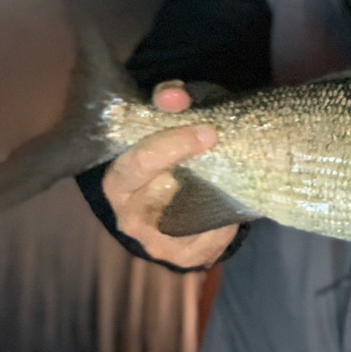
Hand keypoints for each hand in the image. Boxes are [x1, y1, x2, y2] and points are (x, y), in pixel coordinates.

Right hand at [102, 80, 238, 268]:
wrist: (171, 192)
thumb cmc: (167, 150)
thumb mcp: (166, 119)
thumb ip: (168, 101)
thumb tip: (174, 95)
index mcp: (119, 180)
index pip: (139, 163)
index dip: (173, 145)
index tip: (209, 131)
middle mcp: (130, 215)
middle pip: (159, 196)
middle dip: (199, 177)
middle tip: (222, 147)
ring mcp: (154, 241)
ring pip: (188, 226)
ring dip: (214, 205)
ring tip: (232, 183)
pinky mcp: (179, 256)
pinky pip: (207, 244)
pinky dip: (224, 226)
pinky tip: (232, 210)